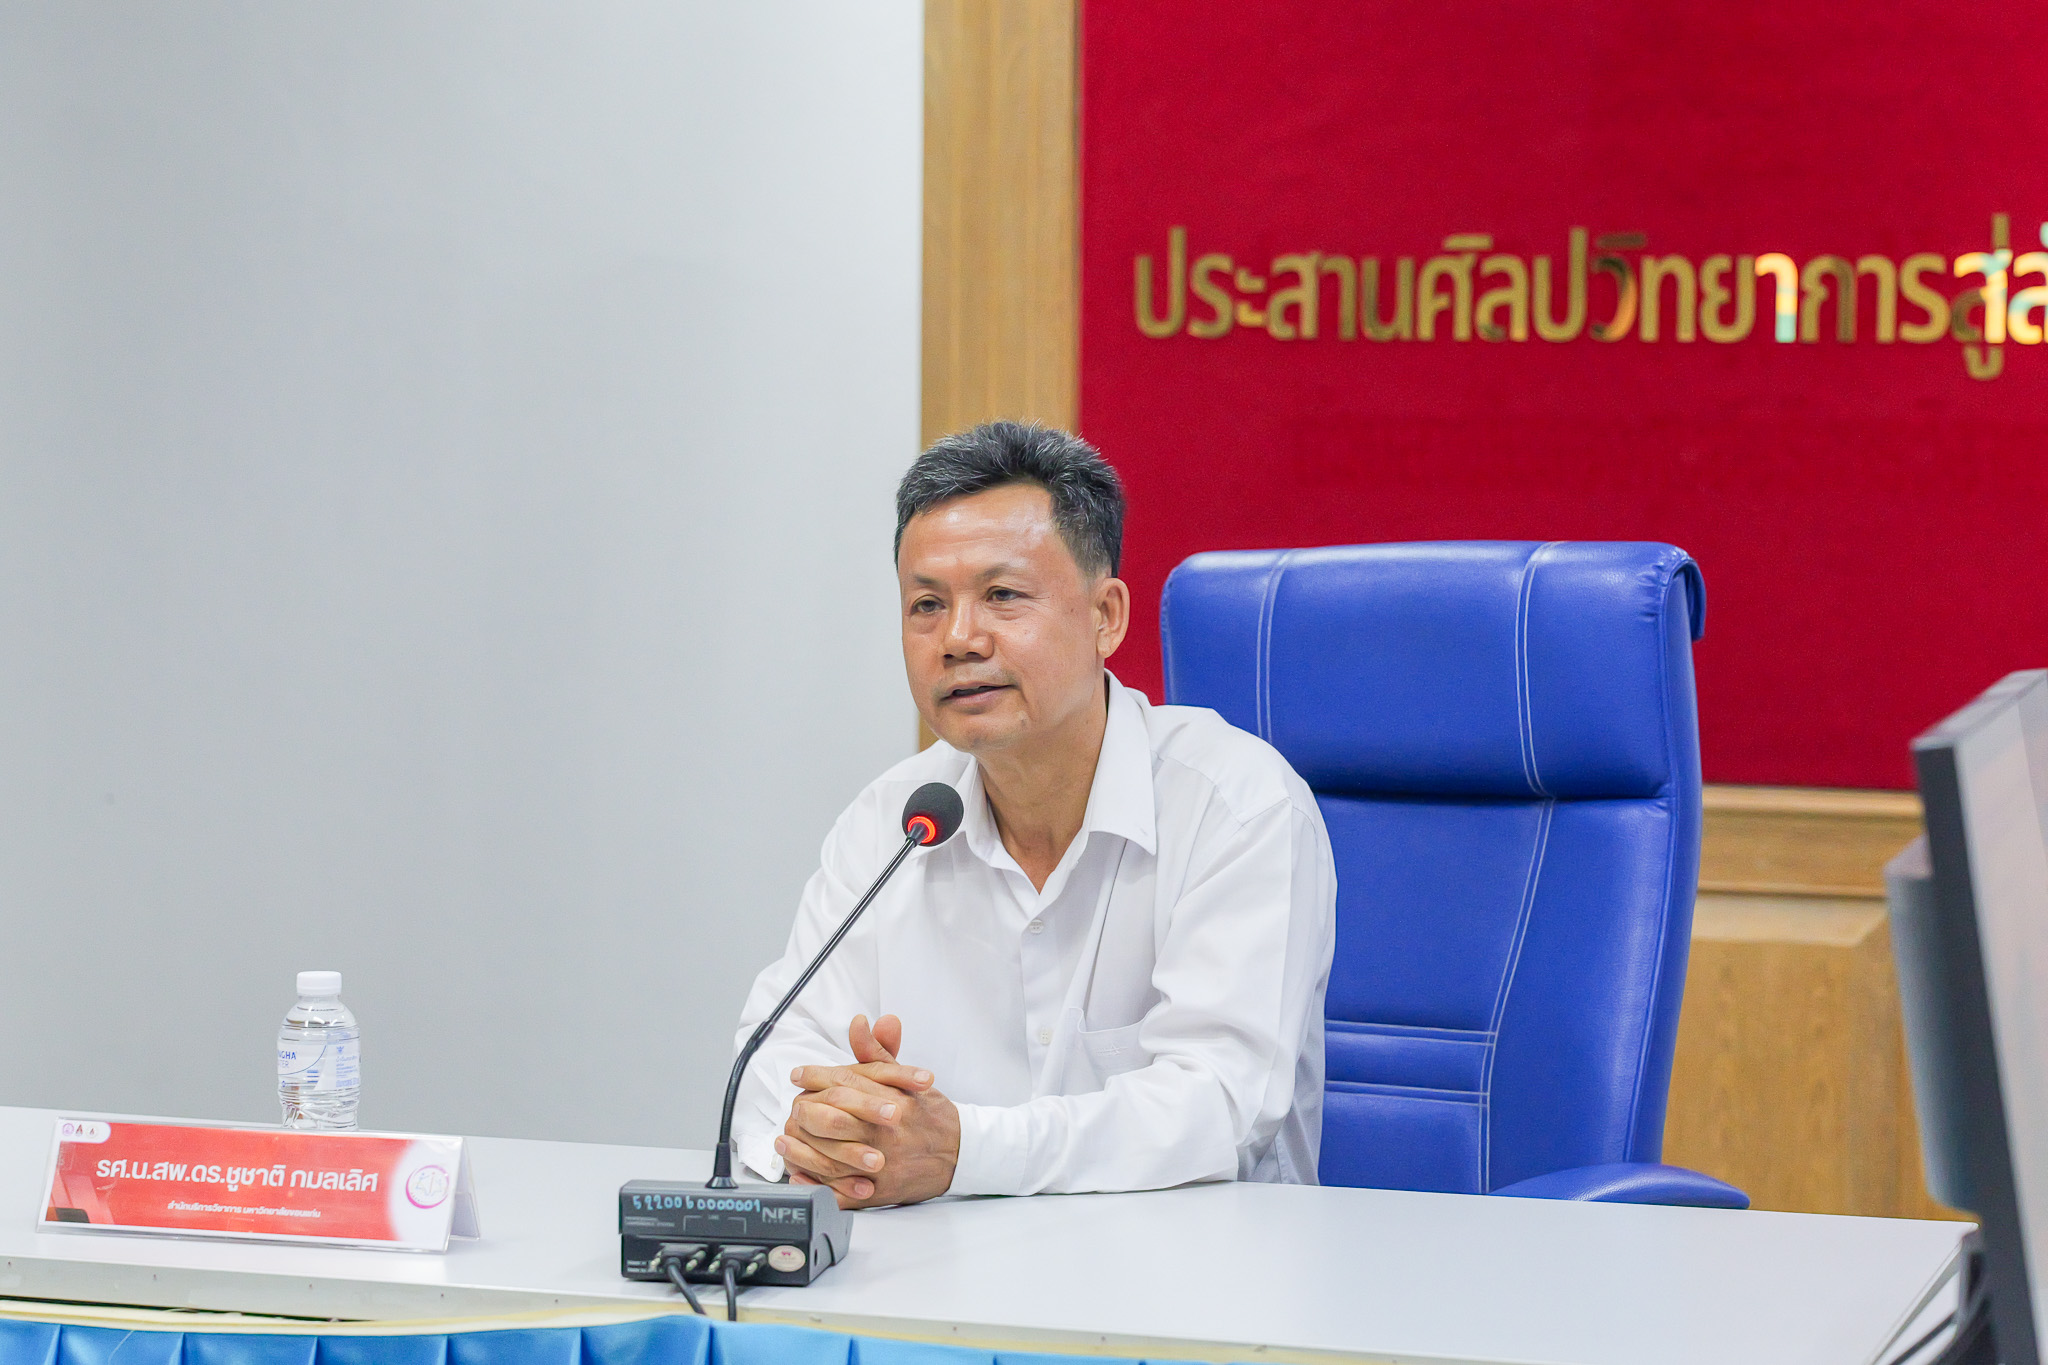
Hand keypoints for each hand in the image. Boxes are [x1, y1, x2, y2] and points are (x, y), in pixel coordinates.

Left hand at [778, 1014, 959, 1207]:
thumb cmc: (930, 1114)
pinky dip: (818, 1184)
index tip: (799, 1074)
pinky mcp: (881, 1191)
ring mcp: (884, 1163)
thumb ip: (878, 1052)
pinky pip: (841, 1191)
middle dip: (807, 1109)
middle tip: (794, 1105)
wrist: (960, 1153)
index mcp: (894, 1100)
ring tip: (784, 1140)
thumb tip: (859, 1023)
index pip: (846, 1083)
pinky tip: (800, 1175)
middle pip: (835, 1117)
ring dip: (802, 1148)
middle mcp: (887, 1131)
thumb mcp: (908, 1079)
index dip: (817, 1076)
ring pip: (833, 1156)